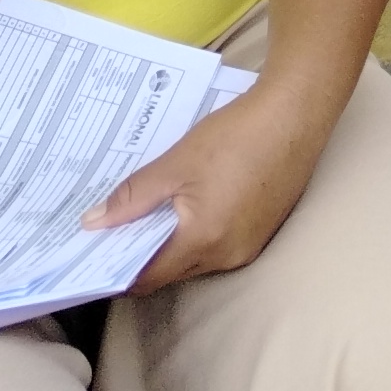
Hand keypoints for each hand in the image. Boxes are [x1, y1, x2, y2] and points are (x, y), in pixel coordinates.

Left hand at [88, 77, 337, 290]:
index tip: (92, 257)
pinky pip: (219, 247)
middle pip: (172, 272)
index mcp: (203, 240)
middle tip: (115, 233)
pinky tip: (190, 209)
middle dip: (142, 258)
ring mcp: (250, 246)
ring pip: (196, 261)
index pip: (148, 278)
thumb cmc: (237, 134)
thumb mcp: (177, 162)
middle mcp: (228, 255)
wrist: (297, 112)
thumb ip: (133, 196)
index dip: (116, 271)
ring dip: (172, 247)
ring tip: (149, 218)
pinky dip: (198, 236)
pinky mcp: (263, 231)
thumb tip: (93, 222)